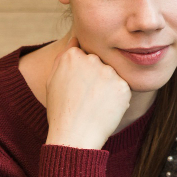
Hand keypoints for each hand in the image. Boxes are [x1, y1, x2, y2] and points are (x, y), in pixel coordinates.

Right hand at [45, 35, 131, 149]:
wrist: (74, 136)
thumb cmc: (61, 111)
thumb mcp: (53, 80)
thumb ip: (64, 58)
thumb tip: (76, 40)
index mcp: (72, 55)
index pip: (84, 55)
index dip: (82, 74)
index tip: (78, 87)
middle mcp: (91, 59)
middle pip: (100, 63)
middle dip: (96, 78)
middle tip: (87, 99)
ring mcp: (108, 72)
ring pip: (112, 76)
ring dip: (108, 88)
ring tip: (95, 105)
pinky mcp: (123, 85)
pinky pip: (123, 88)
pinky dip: (117, 98)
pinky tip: (105, 109)